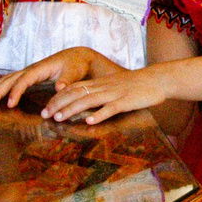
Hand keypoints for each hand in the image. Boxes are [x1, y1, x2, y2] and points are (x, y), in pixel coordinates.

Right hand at [0, 46, 115, 108]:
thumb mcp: (74, 71)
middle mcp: (31, 69)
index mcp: (41, 68)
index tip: (9, 103)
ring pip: (7, 79)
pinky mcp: (29, 75)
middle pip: (10, 79)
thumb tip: (59, 87)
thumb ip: (67, 80)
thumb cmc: (76, 64)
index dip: (16, 91)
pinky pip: (10, 80)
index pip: (24, 80)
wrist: (78, 56)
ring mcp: (29, 71)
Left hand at [43, 64, 172, 123]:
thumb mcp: (113, 86)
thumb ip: (99, 94)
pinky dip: (99, 115)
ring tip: (59, 118)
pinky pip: (111, 108)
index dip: (57, 98)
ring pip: (89, 100)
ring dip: (72, 109)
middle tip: (45, 115)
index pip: (73, 88)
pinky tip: (89, 122)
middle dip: (58, 104)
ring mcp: (115, 93)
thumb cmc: (135, 86)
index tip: (45, 109)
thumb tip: (83, 106)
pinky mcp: (126, 101)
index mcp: (99, 83)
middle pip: (76, 93)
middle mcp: (103, 87)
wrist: (157, 79)